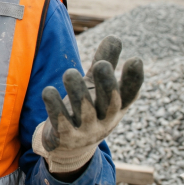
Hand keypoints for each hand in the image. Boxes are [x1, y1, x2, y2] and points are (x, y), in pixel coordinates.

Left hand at [33, 36, 143, 173]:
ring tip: (69, 73)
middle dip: (107, 84)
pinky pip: (60, 122)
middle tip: (101, 65)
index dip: (134, 80)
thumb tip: (115, 37)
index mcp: (115, 107)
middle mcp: (104, 120)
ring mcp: (85, 130)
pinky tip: (48, 91)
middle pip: (110, 103)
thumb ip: (105, 62)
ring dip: (77, 91)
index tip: (135, 60)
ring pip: (84, 111)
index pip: (129, 95)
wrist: (69, 148)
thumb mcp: (96, 88)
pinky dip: (54, 107)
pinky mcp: (65, 137)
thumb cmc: (87, 109)